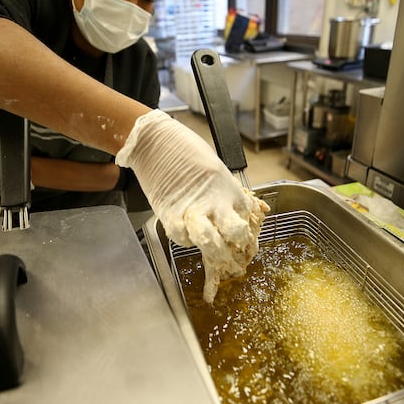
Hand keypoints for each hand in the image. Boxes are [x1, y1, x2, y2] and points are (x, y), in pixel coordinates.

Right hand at [116, 110, 268, 302]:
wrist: (154, 142)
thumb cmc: (185, 149)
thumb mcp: (215, 168)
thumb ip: (225, 192)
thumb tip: (236, 211)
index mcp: (230, 187)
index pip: (249, 218)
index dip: (248, 234)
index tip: (245, 242)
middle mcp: (216, 200)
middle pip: (235, 235)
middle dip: (236, 250)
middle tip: (234, 260)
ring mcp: (193, 209)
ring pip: (211, 243)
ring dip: (214, 254)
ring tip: (215, 258)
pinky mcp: (171, 215)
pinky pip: (182, 238)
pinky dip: (185, 240)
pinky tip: (186, 234)